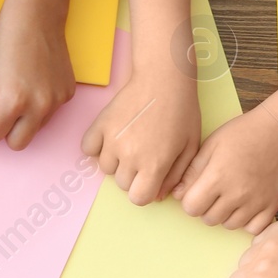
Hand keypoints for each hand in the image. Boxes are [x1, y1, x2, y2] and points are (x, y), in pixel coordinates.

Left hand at [0, 0, 76, 149]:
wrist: (37, 15)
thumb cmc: (5, 39)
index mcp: (13, 101)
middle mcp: (39, 107)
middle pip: (16, 143)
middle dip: (5, 129)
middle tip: (1, 106)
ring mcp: (56, 102)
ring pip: (34, 129)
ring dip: (24, 118)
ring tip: (18, 90)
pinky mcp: (67, 94)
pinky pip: (49, 112)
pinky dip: (39, 104)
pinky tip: (34, 81)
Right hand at [81, 68, 198, 205]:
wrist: (163, 79)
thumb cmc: (182, 111)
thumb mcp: (189, 147)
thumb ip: (175, 176)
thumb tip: (159, 196)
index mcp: (154, 165)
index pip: (138, 199)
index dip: (145, 191)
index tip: (150, 179)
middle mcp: (130, 156)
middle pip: (122, 184)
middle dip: (133, 175)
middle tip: (144, 155)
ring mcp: (112, 141)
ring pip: (105, 168)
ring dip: (116, 161)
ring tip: (130, 143)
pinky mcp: (99, 125)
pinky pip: (88, 149)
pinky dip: (96, 147)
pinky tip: (111, 138)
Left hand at [175, 104, 277, 231]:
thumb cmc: (244, 133)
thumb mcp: (211, 144)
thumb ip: (192, 171)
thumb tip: (178, 195)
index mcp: (217, 177)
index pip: (191, 208)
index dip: (190, 200)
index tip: (198, 190)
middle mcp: (236, 194)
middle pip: (209, 219)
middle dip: (207, 207)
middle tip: (215, 191)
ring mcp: (256, 202)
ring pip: (230, 225)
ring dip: (226, 215)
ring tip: (231, 195)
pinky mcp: (272, 206)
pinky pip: (253, 229)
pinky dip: (248, 221)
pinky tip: (246, 205)